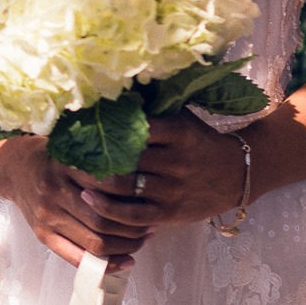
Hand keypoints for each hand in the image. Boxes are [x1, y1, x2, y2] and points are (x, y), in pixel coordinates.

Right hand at [0, 137, 153, 269]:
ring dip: (125, 246)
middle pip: (103, 220)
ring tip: (142, 240)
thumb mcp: (75, 150)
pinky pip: (78, 258)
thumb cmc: (53, 158)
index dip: (134, 198)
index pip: (109, 188)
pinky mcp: (42, 235)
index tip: (152, 201)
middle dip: (134, 228)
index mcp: (65, 167)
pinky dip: (106, 264)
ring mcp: (47, 217)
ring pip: (95, 242)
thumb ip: (100, 162)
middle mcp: (54, 192)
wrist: (14, 169)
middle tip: (152, 226)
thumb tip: (141, 177)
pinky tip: (126, 260)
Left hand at [76, 113, 249, 232]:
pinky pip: (133, 215)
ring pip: (125, 187)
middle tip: (65, 154)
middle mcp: (176, 160)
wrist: (239, 172)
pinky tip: (89, 200)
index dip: (102, 129)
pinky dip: (108, 210)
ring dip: (94, 183)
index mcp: (178, 132)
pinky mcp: (171, 213)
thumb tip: (111, 89)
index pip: (133, 129)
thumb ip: (152, 107)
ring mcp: (173, 189)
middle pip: (124, 159)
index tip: (77, 127)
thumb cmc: (200, 141)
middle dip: (92, 158)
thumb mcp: (182, 118)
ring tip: (71, 175)